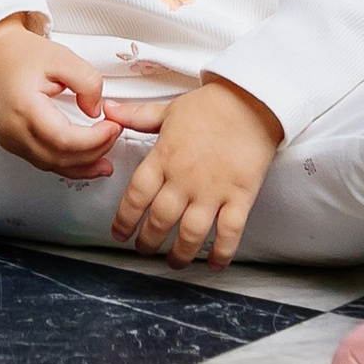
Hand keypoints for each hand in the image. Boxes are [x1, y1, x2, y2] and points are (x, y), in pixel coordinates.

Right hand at [0, 16, 119, 178]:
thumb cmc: (20, 54)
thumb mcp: (61, 56)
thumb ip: (86, 81)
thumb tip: (95, 110)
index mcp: (24, 107)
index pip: (64, 139)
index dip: (94, 139)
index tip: (114, 126)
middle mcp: (13, 130)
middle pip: (59, 157)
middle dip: (93, 152)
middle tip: (115, 135)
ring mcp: (10, 140)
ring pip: (51, 165)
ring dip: (82, 166)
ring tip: (107, 161)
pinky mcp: (12, 143)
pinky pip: (42, 162)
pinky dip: (66, 165)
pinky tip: (85, 162)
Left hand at [107, 76, 280, 267]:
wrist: (253, 100)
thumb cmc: (212, 104)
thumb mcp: (169, 109)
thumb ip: (138, 116)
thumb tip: (110, 111)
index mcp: (164, 157)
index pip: (135, 195)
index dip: (124, 219)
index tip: (120, 233)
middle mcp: (185, 178)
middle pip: (160, 220)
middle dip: (148, 242)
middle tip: (145, 250)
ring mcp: (213, 189)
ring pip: (191, 234)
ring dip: (180, 254)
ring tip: (174, 262)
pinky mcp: (240, 195)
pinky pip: (229, 232)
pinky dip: (221, 253)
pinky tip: (215, 264)